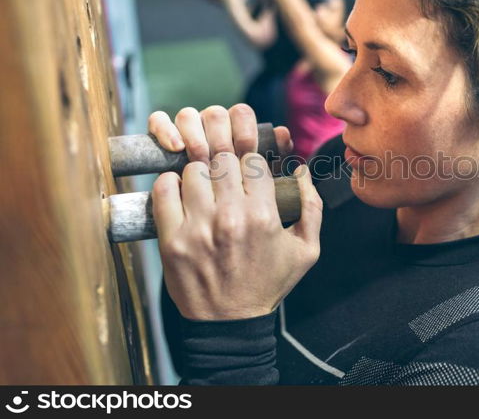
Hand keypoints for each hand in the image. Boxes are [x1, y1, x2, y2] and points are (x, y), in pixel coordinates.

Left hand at [147, 104, 321, 320]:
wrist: (231, 323)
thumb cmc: (269, 283)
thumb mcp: (306, 250)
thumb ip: (311, 206)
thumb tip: (300, 170)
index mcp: (264, 216)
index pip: (253, 161)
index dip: (251, 163)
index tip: (247, 175)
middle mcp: (231, 218)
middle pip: (223, 160)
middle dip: (226, 165)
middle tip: (225, 178)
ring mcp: (198, 228)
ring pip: (194, 170)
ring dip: (200, 174)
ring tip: (204, 188)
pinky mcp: (172, 240)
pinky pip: (164, 191)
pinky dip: (170, 184)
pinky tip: (181, 191)